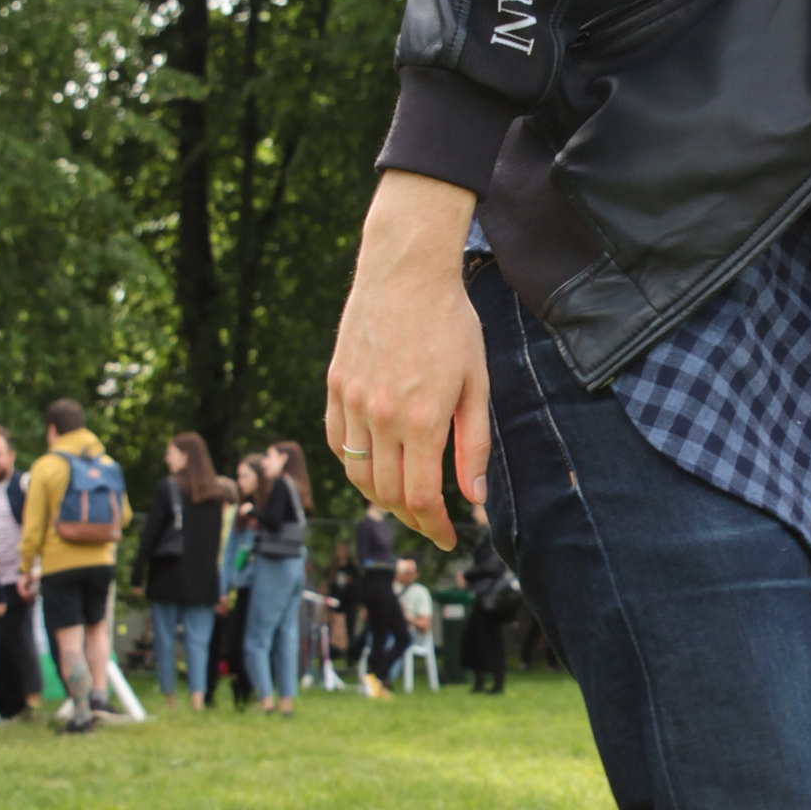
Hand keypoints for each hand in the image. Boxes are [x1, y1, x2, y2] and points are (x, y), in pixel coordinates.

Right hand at [325, 170, 487, 548]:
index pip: (421, 498)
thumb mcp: (476, 384)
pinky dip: (353, 464)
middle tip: (431, 523)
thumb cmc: (451, 323)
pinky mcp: (334, 386)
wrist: (405, 271)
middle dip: (411, 519)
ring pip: (356, 475)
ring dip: (379, 498)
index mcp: (421, 420)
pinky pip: (336, 442)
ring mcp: (352, 401)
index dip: (434, 527)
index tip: (448, 538)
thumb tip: (472, 497)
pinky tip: (374, 465)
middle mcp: (380, 416)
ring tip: (403, 499)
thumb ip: (474, 444)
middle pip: (387, 494)